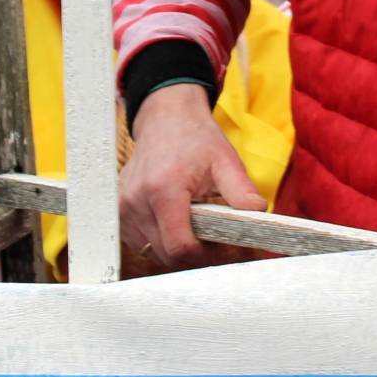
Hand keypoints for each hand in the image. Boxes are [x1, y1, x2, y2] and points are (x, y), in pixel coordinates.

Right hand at [118, 85, 263, 269]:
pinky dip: (161, 241)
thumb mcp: (225, 160)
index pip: (179, 247)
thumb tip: (258, 215)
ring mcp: (123, 207)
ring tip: (197, 230)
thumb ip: (241, 191)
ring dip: (177, 250)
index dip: (205, 257)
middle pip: (167, 255)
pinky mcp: (118, 211)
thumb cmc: (195, 138)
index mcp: (163, 189)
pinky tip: (176, 224)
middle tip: (217, 243)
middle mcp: (137, 201)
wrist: (165, 119)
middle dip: (195, 256)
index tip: (223, 250)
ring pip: (153, 252)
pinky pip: (141, 242)